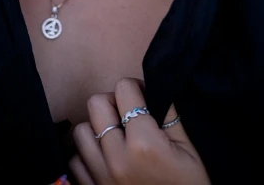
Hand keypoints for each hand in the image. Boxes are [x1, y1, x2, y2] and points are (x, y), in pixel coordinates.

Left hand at [68, 78, 209, 184]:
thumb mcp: (188, 150)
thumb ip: (169, 115)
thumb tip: (154, 88)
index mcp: (143, 144)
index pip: (123, 89)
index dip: (135, 88)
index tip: (143, 97)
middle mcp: (117, 158)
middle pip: (96, 104)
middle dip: (113, 102)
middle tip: (128, 114)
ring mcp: (101, 177)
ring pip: (81, 131)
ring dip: (97, 129)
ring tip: (116, 137)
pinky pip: (76, 161)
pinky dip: (87, 155)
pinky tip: (106, 158)